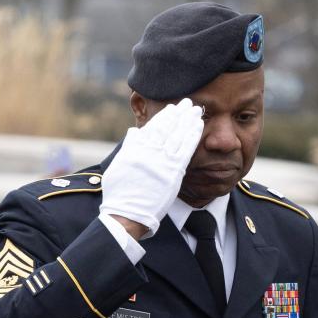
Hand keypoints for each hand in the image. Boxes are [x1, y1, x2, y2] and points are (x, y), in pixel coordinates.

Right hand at [99, 99, 203, 238]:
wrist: (128, 214)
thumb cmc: (120, 194)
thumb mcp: (119, 166)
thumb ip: (129, 147)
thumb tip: (135, 132)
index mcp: (136, 149)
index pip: (154, 127)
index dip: (165, 116)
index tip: (173, 108)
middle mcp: (149, 152)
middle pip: (168, 128)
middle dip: (179, 113)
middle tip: (189, 102)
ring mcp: (162, 162)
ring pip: (178, 135)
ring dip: (188, 121)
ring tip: (196, 110)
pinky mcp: (173, 173)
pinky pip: (185, 150)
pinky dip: (192, 136)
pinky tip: (198, 126)